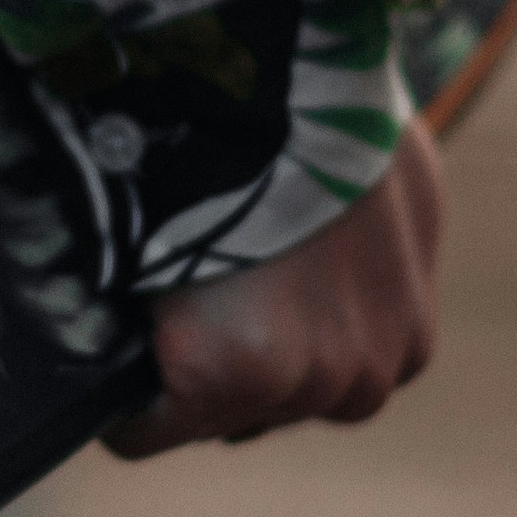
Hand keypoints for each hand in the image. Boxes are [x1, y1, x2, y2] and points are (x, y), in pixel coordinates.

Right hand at [106, 121, 443, 456]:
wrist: (275, 87)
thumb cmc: (327, 109)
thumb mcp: (396, 185)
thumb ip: (379, 248)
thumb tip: (331, 258)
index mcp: (407, 340)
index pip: (319, 381)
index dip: (261, 335)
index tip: (227, 285)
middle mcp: (367, 376)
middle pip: (268, 408)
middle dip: (225, 360)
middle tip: (187, 279)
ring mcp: (303, 384)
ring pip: (209, 416)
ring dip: (170, 372)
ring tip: (153, 288)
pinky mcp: (232, 378)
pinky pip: (144, 429)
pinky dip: (115, 400)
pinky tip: (108, 334)